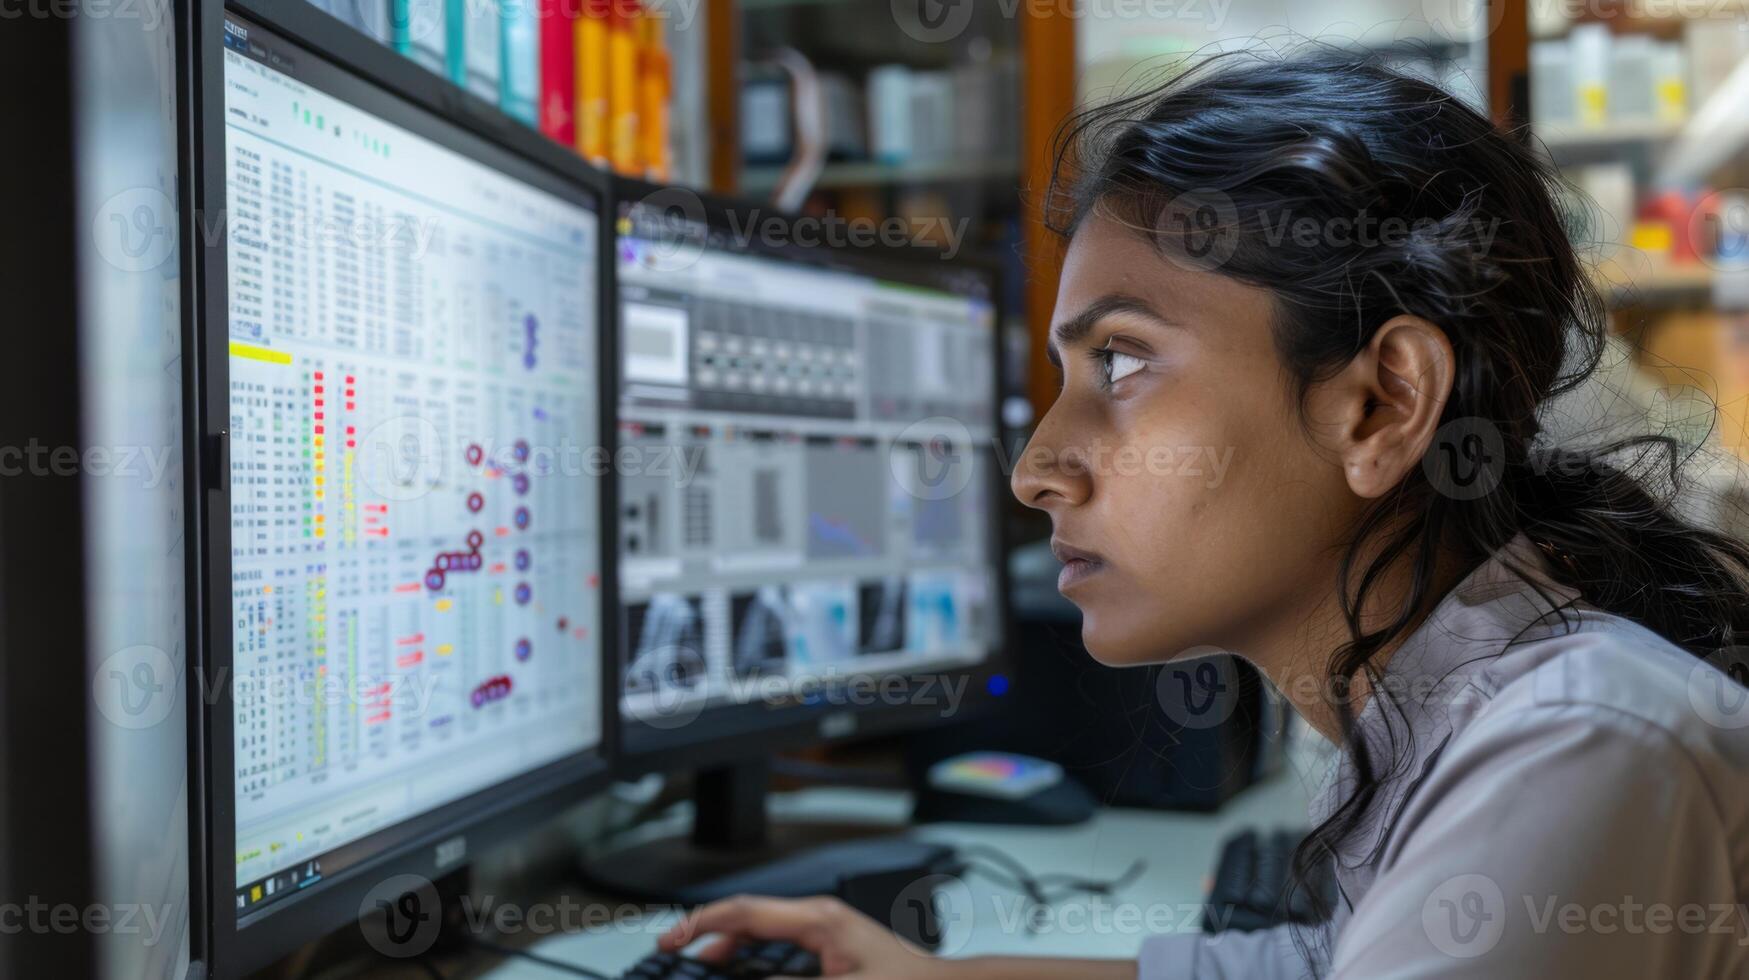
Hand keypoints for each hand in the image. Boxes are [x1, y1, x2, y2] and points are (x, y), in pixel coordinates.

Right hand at [657, 894, 960, 979]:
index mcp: (819, 918)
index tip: (671, 940)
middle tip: (676, 959)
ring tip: (701, 969)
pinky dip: (755, 962)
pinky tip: (743, 974)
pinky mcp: (829, 949)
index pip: (746, 911)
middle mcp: (819, 918)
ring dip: (731, 953)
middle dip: (709, 940)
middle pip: (748, 922)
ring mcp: (824, 932)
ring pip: (761, 936)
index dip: (702, 924)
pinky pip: (779, 950)